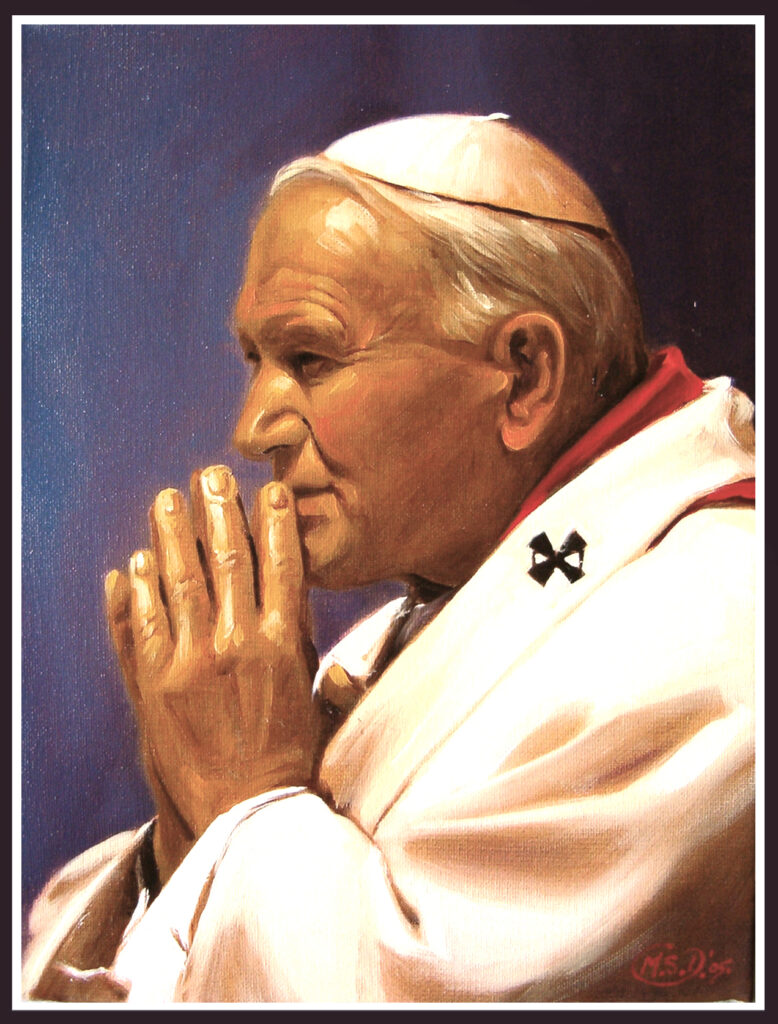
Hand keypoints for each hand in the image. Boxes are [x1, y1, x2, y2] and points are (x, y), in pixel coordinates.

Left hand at [105, 468, 321, 883]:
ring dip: (171, 534)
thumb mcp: (319, 709)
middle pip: (227, 560)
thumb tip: (348, 662)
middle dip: (218, 511)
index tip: (268, 490)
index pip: (282, 565)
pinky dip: (137, 590)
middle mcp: (238, 644)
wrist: (241, 814)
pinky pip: (142, 624)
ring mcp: (191, 662)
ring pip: (180, 580)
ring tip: (166, 500)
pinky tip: (135, 563)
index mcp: (285, 644)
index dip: (274, 522)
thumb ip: (332, 675)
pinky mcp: (154, 685)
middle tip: (209, 475)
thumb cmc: (287, 761)